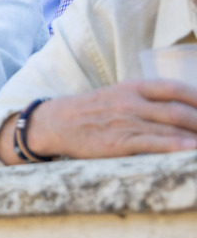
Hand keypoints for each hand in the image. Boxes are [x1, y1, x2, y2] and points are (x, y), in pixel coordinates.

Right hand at [26, 80, 196, 159]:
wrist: (55, 123)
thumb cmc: (91, 111)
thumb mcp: (117, 95)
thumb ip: (145, 100)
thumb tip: (178, 110)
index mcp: (132, 87)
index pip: (175, 88)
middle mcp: (131, 102)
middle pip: (179, 110)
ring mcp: (125, 122)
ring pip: (171, 127)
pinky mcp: (119, 142)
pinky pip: (154, 144)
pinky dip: (178, 147)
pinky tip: (192, 150)